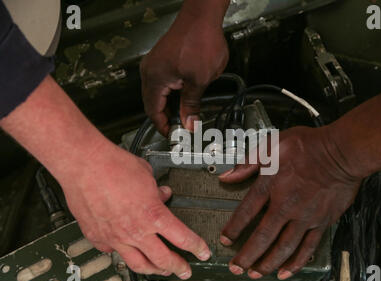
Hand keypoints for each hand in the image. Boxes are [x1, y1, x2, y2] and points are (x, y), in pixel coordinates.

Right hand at [59, 143, 210, 278]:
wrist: (83, 164)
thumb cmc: (113, 165)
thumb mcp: (147, 174)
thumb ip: (156, 190)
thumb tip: (162, 193)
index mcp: (153, 215)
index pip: (182, 238)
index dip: (196, 247)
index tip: (202, 252)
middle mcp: (135, 231)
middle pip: (162, 259)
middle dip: (178, 267)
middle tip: (184, 270)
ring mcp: (115, 237)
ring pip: (137, 263)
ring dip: (152, 269)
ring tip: (160, 270)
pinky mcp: (97, 237)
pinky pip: (112, 252)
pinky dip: (121, 253)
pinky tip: (125, 252)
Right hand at [140, 8, 228, 134]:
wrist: (202, 17)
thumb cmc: (200, 42)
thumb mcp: (199, 80)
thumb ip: (192, 105)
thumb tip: (189, 123)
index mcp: (154, 78)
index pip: (152, 111)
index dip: (162, 126)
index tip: (172, 135)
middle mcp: (150, 71)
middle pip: (152, 103)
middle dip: (165, 118)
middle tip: (179, 128)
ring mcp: (154, 63)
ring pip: (156, 93)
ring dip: (167, 106)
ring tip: (182, 115)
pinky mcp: (161, 59)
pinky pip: (160, 82)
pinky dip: (169, 94)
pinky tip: (181, 98)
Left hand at [219, 126, 361, 279]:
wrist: (343, 152)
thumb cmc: (309, 146)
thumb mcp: (272, 144)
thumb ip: (248, 162)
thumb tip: (228, 175)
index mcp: (270, 185)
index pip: (245, 212)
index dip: (233, 228)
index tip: (225, 239)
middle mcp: (286, 205)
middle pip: (262, 237)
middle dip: (246, 255)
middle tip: (236, 267)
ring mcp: (305, 217)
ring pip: (283, 247)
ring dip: (267, 263)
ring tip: (256, 272)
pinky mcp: (322, 222)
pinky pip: (307, 248)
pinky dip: (296, 262)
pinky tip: (286, 271)